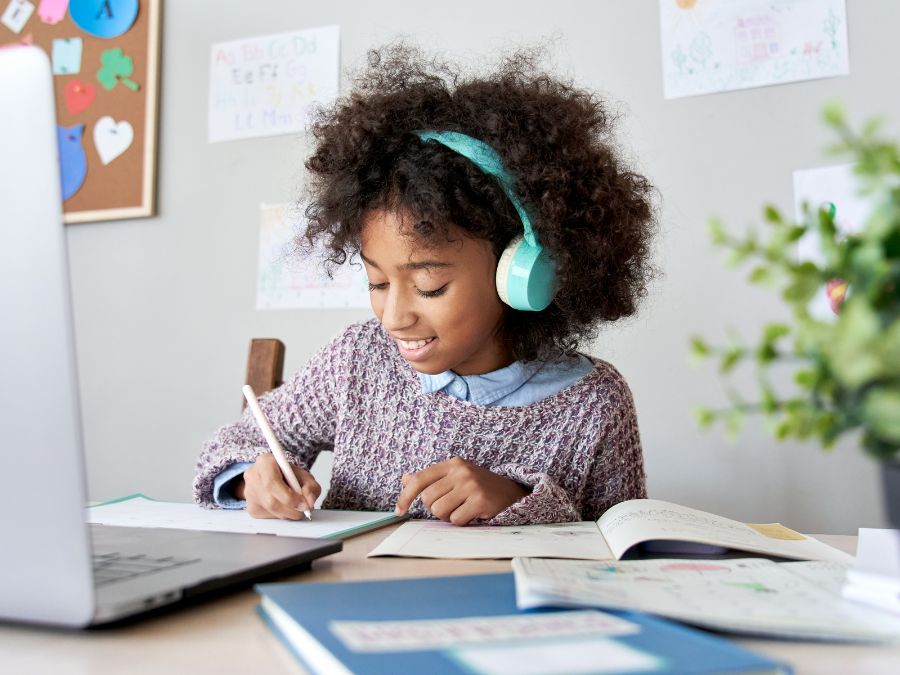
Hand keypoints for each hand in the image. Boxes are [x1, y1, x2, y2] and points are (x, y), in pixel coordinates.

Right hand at [236, 453, 320, 519]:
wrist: (274, 476)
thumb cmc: (288, 474)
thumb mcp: (304, 475)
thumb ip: (310, 487)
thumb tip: (309, 502)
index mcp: (264, 462)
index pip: (272, 483)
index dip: (290, 497)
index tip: (304, 504)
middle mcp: (253, 477)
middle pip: (271, 501)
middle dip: (292, 509)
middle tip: (305, 509)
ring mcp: (249, 493)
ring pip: (271, 511)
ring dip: (289, 513)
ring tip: (296, 505)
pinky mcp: (251, 508)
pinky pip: (269, 517)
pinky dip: (282, 515)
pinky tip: (285, 506)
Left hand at [395, 457, 528, 525]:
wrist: (512, 492)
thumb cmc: (479, 486)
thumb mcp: (456, 476)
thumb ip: (431, 478)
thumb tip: (405, 479)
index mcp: (452, 463)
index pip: (420, 479)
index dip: (405, 496)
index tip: (399, 510)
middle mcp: (461, 471)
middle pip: (428, 499)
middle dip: (436, 509)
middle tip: (452, 506)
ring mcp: (471, 485)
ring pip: (439, 511)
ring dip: (448, 516)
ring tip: (462, 509)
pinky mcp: (480, 501)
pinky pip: (455, 520)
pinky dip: (461, 521)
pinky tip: (472, 514)